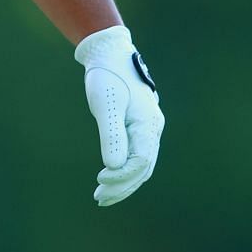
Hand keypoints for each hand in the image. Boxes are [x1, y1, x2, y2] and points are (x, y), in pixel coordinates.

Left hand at [75, 25, 163, 205]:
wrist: (111, 54)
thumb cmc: (107, 76)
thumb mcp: (106, 104)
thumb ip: (111, 134)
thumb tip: (114, 166)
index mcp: (147, 124)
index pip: (141, 162)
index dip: (122, 176)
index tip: (100, 179)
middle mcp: (152, 129)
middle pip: (143, 169)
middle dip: (122, 186)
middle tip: (98, 198)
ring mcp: (148, 129)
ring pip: (142, 165)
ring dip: (124, 182)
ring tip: (102, 196)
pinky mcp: (140, 127)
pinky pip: (138, 157)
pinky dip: (125, 171)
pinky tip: (110, 177)